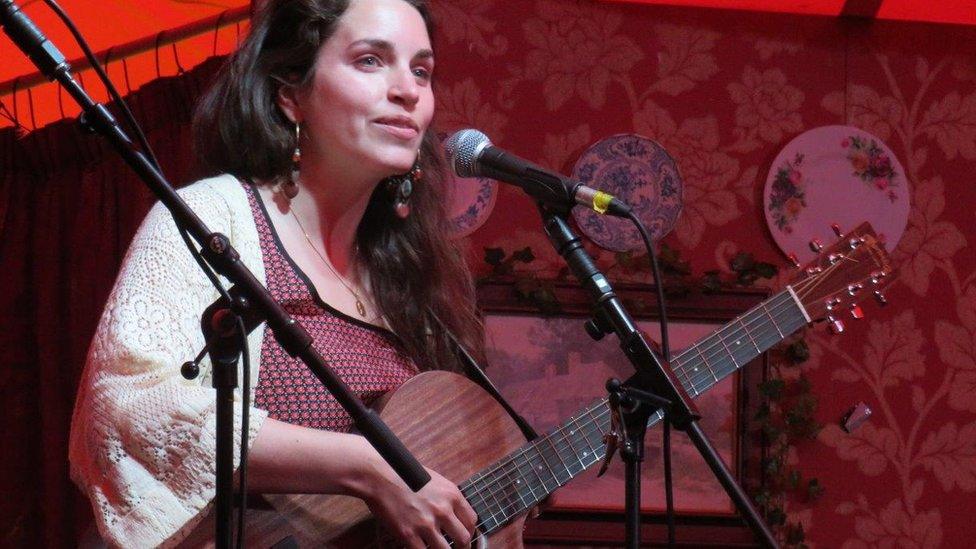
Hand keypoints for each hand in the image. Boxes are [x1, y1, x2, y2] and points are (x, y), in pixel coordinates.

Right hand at [363, 466, 477, 548]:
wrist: (379, 475)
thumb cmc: (404, 474)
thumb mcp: (434, 481)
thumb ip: (446, 498)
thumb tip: (453, 515)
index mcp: (452, 494)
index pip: (471, 521)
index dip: (470, 532)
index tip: (464, 536)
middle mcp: (443, 510)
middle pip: (463, 539)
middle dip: (462, 547)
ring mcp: (426, 523)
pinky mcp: (408, 534)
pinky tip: (419, 547)